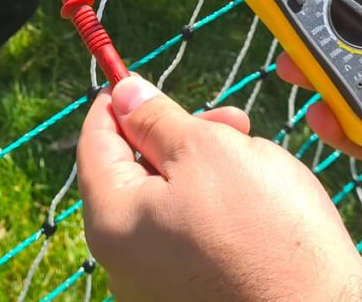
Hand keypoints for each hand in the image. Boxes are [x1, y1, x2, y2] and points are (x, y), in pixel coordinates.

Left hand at [77, 74, 361, 300]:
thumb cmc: (267, 232)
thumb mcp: (208, 150)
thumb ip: (157, 118)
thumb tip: (125, 92)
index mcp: (112, 220)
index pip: (94, 143)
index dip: (118, 103)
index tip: (140, 81)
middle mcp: (122, 260)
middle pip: (134, 172)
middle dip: (179, 135)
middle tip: (232, 121)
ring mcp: (155, 283)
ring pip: (166, 201)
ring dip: (203, 168)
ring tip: (255, 162)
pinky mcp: (190, 295)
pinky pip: (188, 235)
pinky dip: (214, 208)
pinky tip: (256, 201)